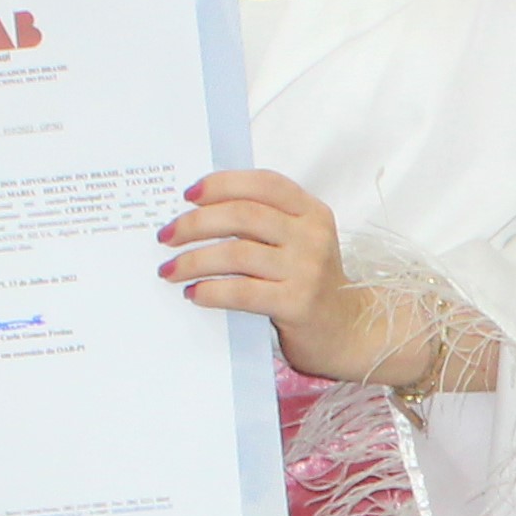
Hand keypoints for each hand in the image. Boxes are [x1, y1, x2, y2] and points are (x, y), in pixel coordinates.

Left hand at [160, 168, 458, 385]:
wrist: (348, 331)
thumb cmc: (309, 284)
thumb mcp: (297, 244)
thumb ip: (263, 224)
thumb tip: (197, 214)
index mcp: (312, 212)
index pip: (264, 184)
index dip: (222, 184)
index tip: (188, 194)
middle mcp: (312, 236)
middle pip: (243, 215)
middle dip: (196, 222)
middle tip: (167, 235)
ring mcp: (307, 270)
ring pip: (237, 253)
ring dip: (194, 260)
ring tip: (169, 269)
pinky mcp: (297, 304)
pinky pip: (242, 292)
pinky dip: (211, 290)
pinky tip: (194, 294)